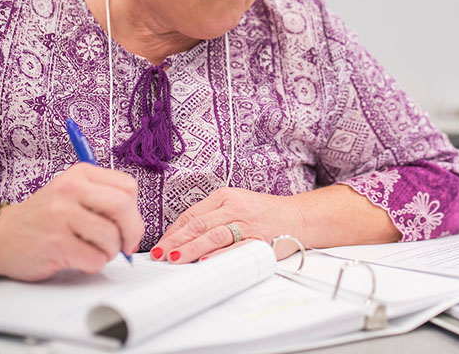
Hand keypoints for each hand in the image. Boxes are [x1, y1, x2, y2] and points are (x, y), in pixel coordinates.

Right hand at [0, 164, 143, 280]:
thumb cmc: (43, 217)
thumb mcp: (72, 193)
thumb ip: (104, 199)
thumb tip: (136, 224)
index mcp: (80, 174)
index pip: (128, 186)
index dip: (135, 209)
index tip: (129, 223)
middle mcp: (70, 191)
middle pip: (123, 206)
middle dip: (133, 231)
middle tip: (127, 244)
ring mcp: (61, 216)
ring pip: (111, 237)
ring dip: (110, 251)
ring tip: (94, 250)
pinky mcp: (56, 244)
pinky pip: (95, 258)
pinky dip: (95, 264)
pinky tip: (80, 259)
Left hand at [151, 187, 305, 263]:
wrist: (298, 217)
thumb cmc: (264, 213)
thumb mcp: (236, 204)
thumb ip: (212, 216)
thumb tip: (182, 237)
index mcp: (226, 196)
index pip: (192, 214)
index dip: (173, 231)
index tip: (160, 245)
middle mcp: (235, 207)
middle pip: (200, 224)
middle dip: (177, 241)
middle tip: (160, 254)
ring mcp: (248, 223)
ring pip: (214, 235)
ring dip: (192, 248)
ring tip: (176, 258)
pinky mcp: (260, 239)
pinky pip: (237, 248)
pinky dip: (221, 255)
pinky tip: (208, 261)